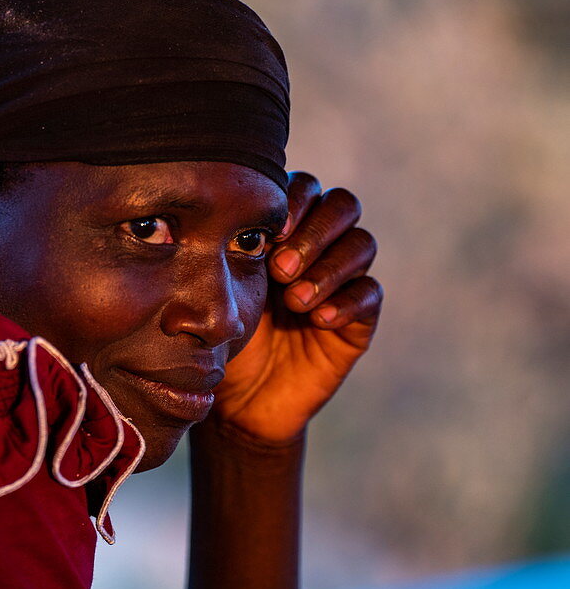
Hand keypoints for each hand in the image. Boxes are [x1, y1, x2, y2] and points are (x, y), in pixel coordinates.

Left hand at [210, 172, 382, 444]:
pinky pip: (370, 295)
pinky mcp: (357, 321)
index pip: (306, 188)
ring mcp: (341, 281)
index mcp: (284, 228)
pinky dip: (347, 302)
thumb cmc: (220, 335)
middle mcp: (318, 247)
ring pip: (362, 245)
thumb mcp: (218, 287)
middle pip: (343, 206)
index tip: (269, 229)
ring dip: (329, 267)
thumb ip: (228, 246)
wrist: (236, 400)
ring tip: (295, 299)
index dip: (295, 200)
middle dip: (316, 231)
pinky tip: (318, 319)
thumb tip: (224, 207)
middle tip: (281, 268)